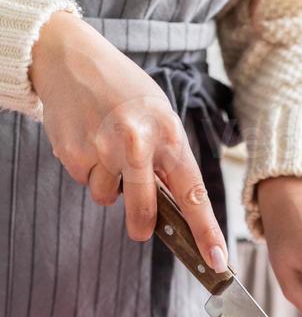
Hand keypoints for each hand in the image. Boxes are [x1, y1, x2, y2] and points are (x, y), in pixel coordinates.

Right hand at [30, 11, 227, 271]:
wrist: (70, 56)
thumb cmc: (122, 90)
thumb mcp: (160, 116)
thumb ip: (168, 160)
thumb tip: (174, 208)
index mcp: (168, 135)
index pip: (193, 193)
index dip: (206, 231)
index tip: (217, 260)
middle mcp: (136, 143)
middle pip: (144, 210)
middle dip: (142, 225)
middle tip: (141, 229)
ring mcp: (102, 149)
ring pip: (108, 197)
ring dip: (108, 183)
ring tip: (105, 147)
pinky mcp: (73, 152)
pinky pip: (84, 181)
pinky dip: (86, 169)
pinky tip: (86, 140)